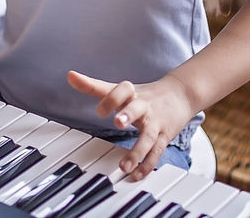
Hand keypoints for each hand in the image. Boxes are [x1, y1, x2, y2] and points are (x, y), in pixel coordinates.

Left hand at [66, 70, 194, 180]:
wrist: (181, 94)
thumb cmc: (145, 94)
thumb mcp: (120, 89)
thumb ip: (94, 86)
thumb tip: (69, 75)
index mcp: (132, 93)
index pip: (123, 90)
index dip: (112, 99)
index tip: (99, 111)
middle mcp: (144, 106)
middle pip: (137, 108)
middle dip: (128, 115)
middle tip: (118, 123)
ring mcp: (155, 122)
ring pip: (148, 136)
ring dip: (138, 150)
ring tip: (125, 165)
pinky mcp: (164, 136)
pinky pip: (156, 152)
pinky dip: (147, 165)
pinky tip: (136, 174)